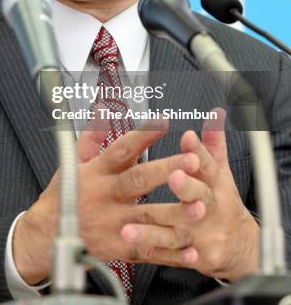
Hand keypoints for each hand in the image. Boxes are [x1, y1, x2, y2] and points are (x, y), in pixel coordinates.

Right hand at [12, 119, 199, 284]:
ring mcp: (112, 224)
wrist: (45, 237)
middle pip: (138, 181)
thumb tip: (101, 110)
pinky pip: (148, 251)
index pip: (120, 149)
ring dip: (176, 213)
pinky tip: (192, 248)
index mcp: (96, 172)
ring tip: (200, 207)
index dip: (141, 135)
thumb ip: (92, 136)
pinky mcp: (118, 248)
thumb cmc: (63, 196)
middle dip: (166, 170)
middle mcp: (105, 196)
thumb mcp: (72, 162)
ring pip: (148, 218)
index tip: (163, 122)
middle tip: (192, 160)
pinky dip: (171, 252)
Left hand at [121, 109, 259, 280]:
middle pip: (199, 194)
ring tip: (128, 227)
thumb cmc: (221, 199)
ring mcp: (203, 232)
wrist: (240, 243)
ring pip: (178, 228)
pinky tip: (139, 248)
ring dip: (154, 229)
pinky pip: (174, 255)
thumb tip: (215, 113)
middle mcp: (209, 205)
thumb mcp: (219, 170)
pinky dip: (160, 253)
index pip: (207, 162)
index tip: (187, 136)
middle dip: (186, 185)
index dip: (197, 149)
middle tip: (173, 176)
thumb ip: (212, 142)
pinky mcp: (197, 254)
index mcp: (214, 181)